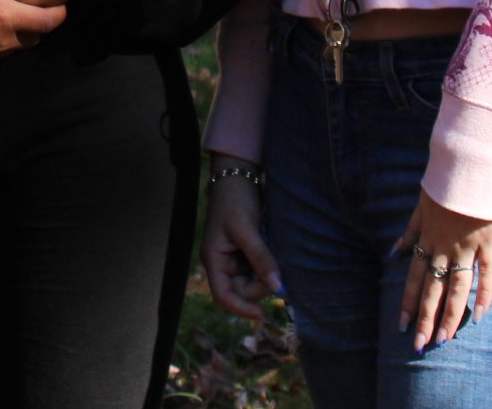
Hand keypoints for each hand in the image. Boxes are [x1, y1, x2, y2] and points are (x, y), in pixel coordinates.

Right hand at [0, 0, 66, 73]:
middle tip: (28, 7)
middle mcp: (2, 43)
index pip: (50, 21)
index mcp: (8, 17)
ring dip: (12, 36)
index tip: (59, 4)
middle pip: (34, 39)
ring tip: (1, 18)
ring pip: (10, 51)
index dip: (59, 12)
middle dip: (35, 24)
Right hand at [200, 162, 280, 319]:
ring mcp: (235, 258)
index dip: (241, 308)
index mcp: (214, 259)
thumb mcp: (247, 229)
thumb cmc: (235, 199)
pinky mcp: (248, 251)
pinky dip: (269, 265)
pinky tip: (275, 252)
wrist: (239, 175)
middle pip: (242, 291)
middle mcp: (223, 263)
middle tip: (277, 271)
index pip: (223, 295)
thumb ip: (261, 258)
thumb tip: (278, 288)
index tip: (263, 315)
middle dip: (260, 286)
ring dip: (267, 275)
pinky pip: (260, 268)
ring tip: (275, 253)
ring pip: (254, 281)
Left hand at [395, 193, 491, 349]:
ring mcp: (468, 246)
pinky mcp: (490, 241)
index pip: (415, 277)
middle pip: (433, 288)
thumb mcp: (420, 204)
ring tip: (445, 339)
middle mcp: (444, 246)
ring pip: (457, 287)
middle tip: (420, 345)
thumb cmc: (444, 180)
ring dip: (451, 315)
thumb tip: (394, 252)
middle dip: (426, 318)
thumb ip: (410, 231)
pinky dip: (485, 294)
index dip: (409, 302)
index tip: (402, 326)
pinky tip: (480, 315)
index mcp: (427, 237)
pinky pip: (488, 274)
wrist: (469, 160)